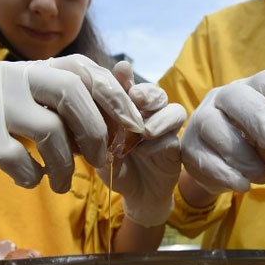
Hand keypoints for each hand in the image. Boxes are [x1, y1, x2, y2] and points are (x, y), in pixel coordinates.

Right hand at [0, 54, 143, 192]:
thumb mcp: (21, 95)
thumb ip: (58, 102)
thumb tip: (112, 121)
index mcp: (31, 67)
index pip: (83, 69)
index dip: (115, 96)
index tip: (134, 126)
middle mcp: (15, 76)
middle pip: (71, 94)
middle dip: (97, 131)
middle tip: (104, 161)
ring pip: (49, 131)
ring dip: (66, 166)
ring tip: (64, 184)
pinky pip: (19, 159)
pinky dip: (33, 176)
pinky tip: (32, 180)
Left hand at [98, 62, 186, 226]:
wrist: (136, 195)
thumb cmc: (115, 167)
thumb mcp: (99, 147)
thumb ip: (98, 128)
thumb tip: (88, 107)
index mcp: (129, 108)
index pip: (130, 85)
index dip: (127, 76)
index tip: (122, 70)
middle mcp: (150, 114)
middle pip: (156, 93)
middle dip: (147, 92)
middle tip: (136, 97)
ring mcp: (165, 130)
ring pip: (174, 110)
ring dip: (160, 117)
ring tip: (145, 130)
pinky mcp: (175, 148)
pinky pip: (173, 138)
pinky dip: (159, 142)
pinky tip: (145, 150)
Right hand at [180, 70, 264, 193]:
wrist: (222, 167)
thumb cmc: (260, 146)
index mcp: (253, 88)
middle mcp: (224, 97)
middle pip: (237, 97)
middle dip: (261, 121)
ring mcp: (202, 119)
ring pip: (215, 128)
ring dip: (243, 155)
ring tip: (263, 175)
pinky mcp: (189, 146)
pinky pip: (203, 157)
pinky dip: (226, 174)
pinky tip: (244, 184)